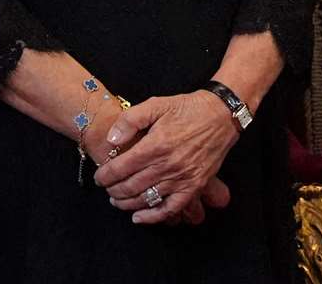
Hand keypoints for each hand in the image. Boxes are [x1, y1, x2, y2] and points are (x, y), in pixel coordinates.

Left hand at [94, 92, 238, 223]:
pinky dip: (152, 217)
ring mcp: (182, 178)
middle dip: (113, 190)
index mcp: (156, 144)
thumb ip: (131, 120)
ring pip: (146, 199)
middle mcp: (167, 165)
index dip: (105, 175)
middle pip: (130, 186)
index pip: (121, 168)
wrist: (222, 114)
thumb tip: (112, 140)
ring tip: (118, 200)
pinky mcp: (194, 185)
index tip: (99, 177)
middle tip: (107, 188)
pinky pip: (170, 209)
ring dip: (126, 203)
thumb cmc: (188, 108)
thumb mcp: (157, 104)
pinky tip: (139, 217)